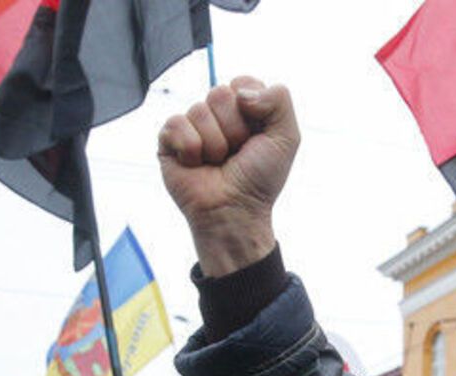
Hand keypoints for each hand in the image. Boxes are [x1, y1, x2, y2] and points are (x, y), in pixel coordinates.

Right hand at [158, 77, 299, 276]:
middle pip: (219, 93)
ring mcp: (192, 126)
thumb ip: (279, 99)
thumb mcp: (287, 137)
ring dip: (214, 145)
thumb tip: (240, 93)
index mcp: (244, 108)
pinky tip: (196, 165)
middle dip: (233, 130)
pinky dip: (191, 149)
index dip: (252, 110)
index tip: (255, 137)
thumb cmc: (259, 180)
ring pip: (199, 110)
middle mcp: (217, 114)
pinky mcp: (169, 140)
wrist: (234, 212)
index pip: (242, 83)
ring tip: (217, 163)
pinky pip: (176, 124)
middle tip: (235, 154)